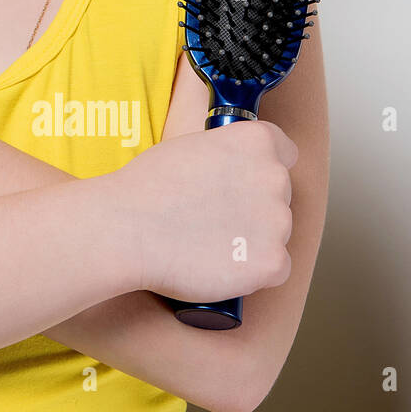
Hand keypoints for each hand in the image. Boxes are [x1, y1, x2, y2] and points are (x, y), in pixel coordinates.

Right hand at [112, 119, 298, 301]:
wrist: (127, 228)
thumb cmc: (148, 187)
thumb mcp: (192, 147)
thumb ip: (227, 154)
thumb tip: (236, 174)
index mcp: (256, 141)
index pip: (285, 151)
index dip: (262, 167)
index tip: (243, 180)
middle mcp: (274, 176)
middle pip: (278, 196)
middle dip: (253, 206)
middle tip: (213, 216)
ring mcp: (277, 221)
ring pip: (275, 233)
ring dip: (251, 240)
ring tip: (206, 241)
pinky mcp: (272, 262)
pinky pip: (275, 268)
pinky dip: (252, 271)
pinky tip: (218, 263)